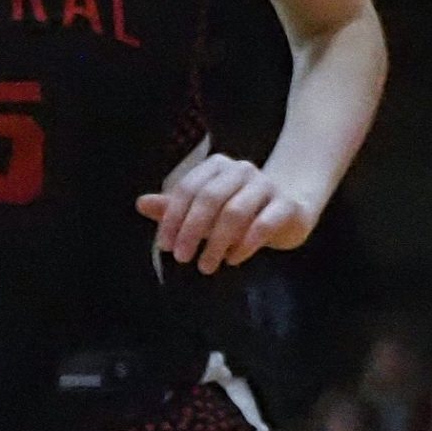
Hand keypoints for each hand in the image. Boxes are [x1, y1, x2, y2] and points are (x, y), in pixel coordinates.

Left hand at [138, 153, 314, 273]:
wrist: (290, 210)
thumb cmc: (237, 210)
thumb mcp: (203, 210)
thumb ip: (173, 208)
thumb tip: (141, 203)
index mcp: (217, 166)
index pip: (187, 189)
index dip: (172, 218)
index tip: (164, 245)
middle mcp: (242, 170)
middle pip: (209, 198)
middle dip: (192, 230)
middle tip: (181, 257)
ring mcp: (267, 185)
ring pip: (235, 212)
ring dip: (217, 242)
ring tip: (206, 265)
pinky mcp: (287, 205)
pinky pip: (263, 224)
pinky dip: (244, 244)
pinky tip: (232, 260)